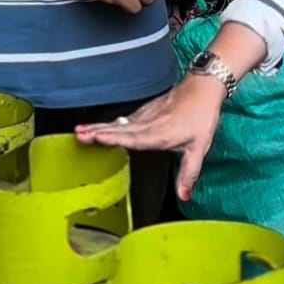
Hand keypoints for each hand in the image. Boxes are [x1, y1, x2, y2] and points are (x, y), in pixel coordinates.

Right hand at [75, 74, 225, 200]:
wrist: (204, 87)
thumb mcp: (199, 148)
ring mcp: (146, 114)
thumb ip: (188, 173)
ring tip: (81, 131)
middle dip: (98, 131)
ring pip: (119, 122)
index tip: (97, 137)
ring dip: (99, 126)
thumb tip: (184, 196)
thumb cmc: (202, 116)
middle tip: (79, 134)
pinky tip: (100, 127)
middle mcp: (150, 123)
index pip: (134, 137)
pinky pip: (125, 118)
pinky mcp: (146, 110)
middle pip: (120, 128)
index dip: (115, 137)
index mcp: (161, 133)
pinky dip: (110, 123)